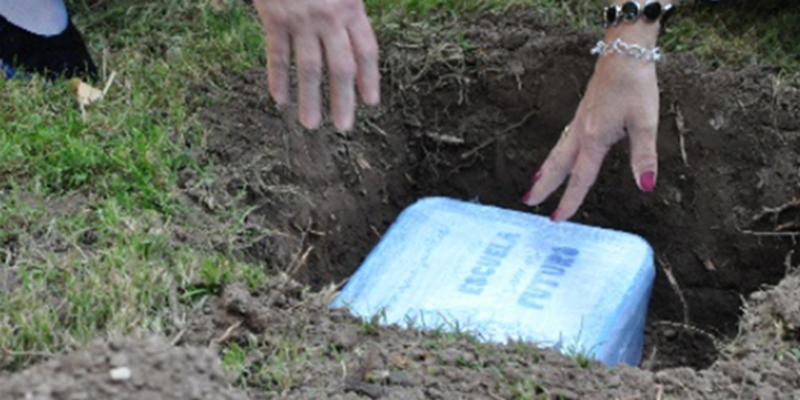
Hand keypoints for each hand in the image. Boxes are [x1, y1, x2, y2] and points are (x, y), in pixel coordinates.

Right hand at [253, 0, 379, 130]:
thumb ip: (346, 10)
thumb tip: (352, 39)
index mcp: (351, 6)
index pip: (365, 50)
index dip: (369, 78)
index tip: (370, 102)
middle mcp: (329, 17)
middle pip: (341, 67)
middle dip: (343, 100)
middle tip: (343, 126)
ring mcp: (302, 19)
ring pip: (310, 68)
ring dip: (310, 99)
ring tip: (310, 124)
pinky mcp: (275, 17)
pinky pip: (278, 54)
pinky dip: (278, 78)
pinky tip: (279, 99)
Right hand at [522, 27, 660, 221]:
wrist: (623, 53)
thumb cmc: (634, 85)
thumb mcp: (645, 121)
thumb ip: (644, 156)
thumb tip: (646, 186)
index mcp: (593, 139)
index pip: (580, 178)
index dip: (569, 200)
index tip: (557, 218)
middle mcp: (581, 133)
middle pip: (557, 166)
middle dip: (543, 186)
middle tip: (528, 202)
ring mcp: (579, 122)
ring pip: (557, 153)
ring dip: (545, 170)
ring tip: (534, 184)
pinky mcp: (583, 114)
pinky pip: (563, 141)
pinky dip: (554, 155)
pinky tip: (556, 156)